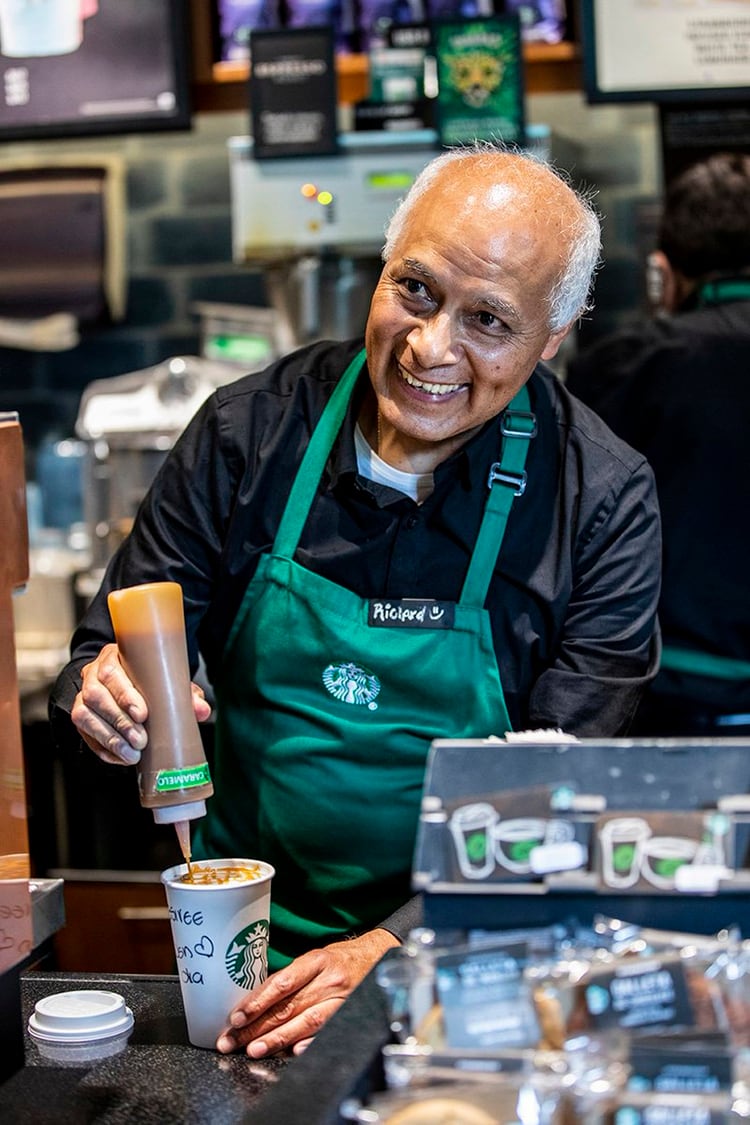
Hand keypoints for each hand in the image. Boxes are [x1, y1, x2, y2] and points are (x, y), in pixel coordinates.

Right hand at [70, 643, 210, 764]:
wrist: (128, 689)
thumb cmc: (149, 683)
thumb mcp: (168, 683)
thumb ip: (185, 694)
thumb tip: (203, 710)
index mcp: (113, 658)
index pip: (111, 672)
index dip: (124, 694)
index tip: (143, 714)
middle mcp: (92, 675)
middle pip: (96, 695)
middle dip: (119, 721)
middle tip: (141, 740)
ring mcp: (82, 696)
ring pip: (84, 715)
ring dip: (110, 738)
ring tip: (132, 754)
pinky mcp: (81, 717)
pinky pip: (85, 735)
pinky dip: (104, 748)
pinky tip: (122, 757)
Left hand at [216, 928, 399, 1056]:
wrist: (378, 957)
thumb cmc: (339, 960)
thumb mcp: (314, 959)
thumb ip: (290, 978)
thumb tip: (255, 1003)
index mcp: (316, 960)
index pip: (281, 982)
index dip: (257, 1001)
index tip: (237, 1017)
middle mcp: (329, 980)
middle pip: (288, 1006)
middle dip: (257, 1027)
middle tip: (233, 1041)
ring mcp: (342, 998)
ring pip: (305, 1022)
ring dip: (277, 1039)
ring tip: (254, 1050)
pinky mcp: (351, 1014)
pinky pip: (328, 1031)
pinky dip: (310, 1043)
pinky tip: (293, 1052)